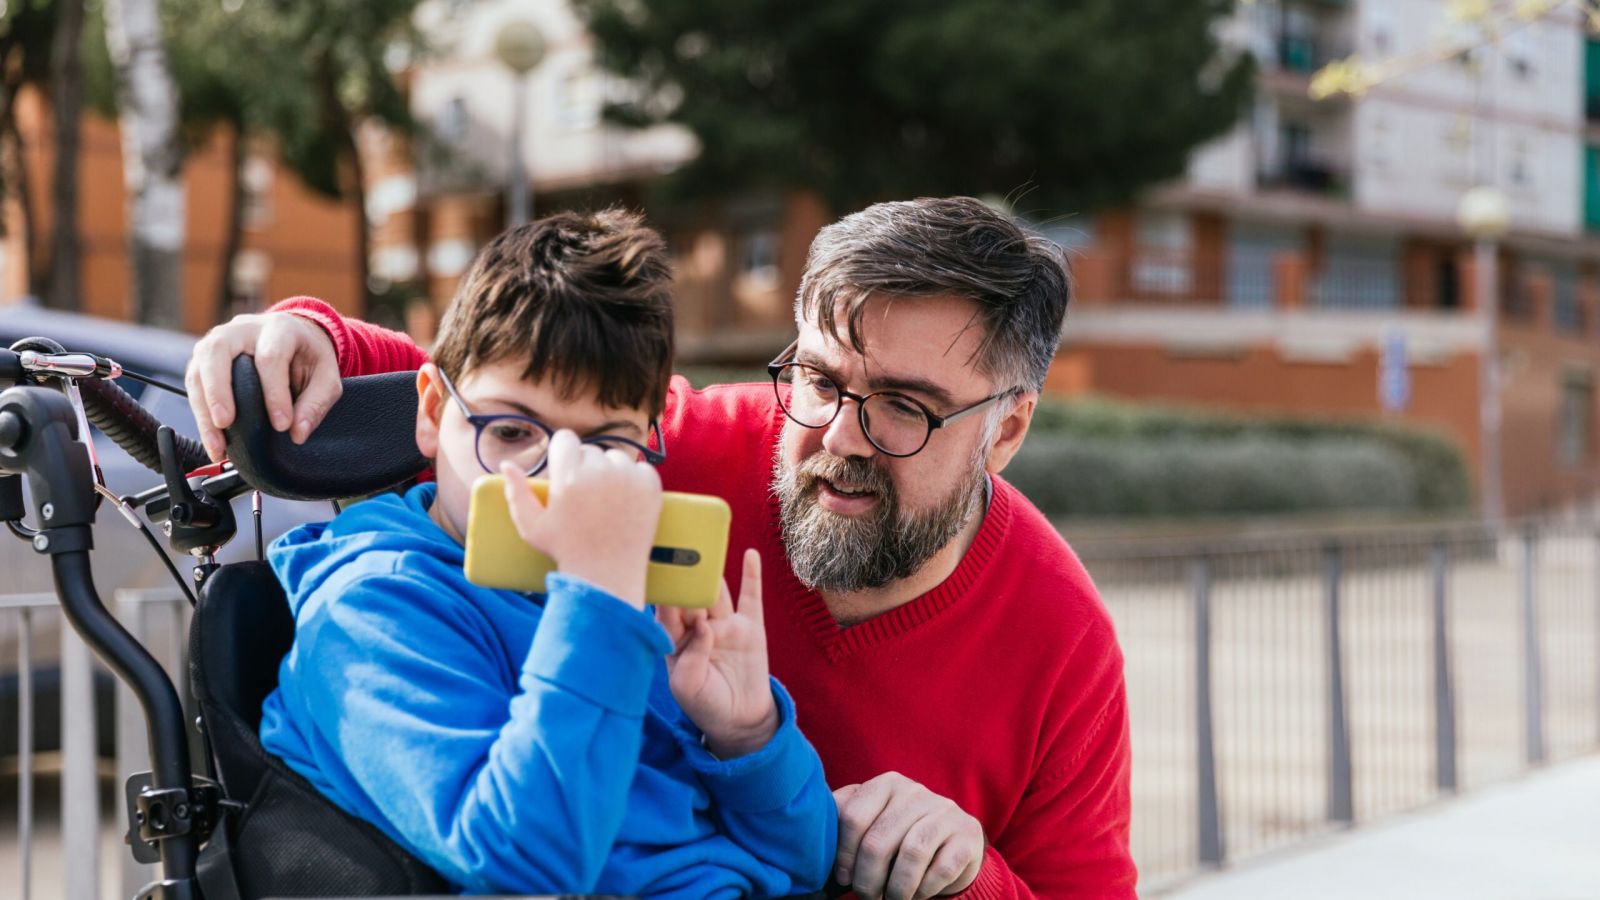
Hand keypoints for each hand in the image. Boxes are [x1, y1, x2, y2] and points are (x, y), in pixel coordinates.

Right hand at [185, 312, 341, 460]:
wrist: (295, 337)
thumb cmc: (309, 357)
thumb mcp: (327, 377)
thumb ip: (316, 404)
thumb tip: (298, 433)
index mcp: (279, 329)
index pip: (270, 357)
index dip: (274, 393)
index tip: (281, 425)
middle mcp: (242, 329)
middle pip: (218, 351)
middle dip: (218, 390)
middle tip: (225, 423)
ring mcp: (218, 341)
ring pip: (198, 368)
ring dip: (203, 409)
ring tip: (217, 444)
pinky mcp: (205, 359)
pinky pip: (194, 383)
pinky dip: (200, 413)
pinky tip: (212, 439)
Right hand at [498, 430, 661, 608]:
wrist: (606, 575)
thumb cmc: (565, 550)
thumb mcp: (531, 526)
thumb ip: (515, 493)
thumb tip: (506, 464)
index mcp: (568, 477)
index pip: (565, 439)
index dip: (563, 453)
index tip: (565, 467)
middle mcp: (599, 472)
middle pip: (590, 451)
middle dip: (585, 467)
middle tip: (584, 494)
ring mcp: (628, 479)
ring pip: (616, 458)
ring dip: (610, 471)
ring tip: (604, 497)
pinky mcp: (650, 488)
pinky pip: (641, 468)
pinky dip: (635, 479)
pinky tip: (625, 498)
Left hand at [657, 550, 776, 757]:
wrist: (740, 719)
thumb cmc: (704, 703)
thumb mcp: (688, 687)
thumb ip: (692, 656)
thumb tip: (704, 626)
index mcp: (675, 640)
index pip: (666, 612)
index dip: (664, 595)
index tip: (659, 574)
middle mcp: (698, 626)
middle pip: (690, 596)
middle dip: (685, 576)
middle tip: (680, 550)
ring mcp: (725, 623)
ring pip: (716, 592)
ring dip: (711, 572)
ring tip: (707, 546)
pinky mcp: (750, 626)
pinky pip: (751, 596)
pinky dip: (752, 574)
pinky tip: (751, 554)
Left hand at [833, 773, 984, 899]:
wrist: (953, 841)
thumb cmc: (900, 834)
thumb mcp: (873, 821)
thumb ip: (844, 821)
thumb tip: (812, 844)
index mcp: (886, 784)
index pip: (853, 816)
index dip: (843, 854)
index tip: (843, 877)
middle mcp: (915, 791)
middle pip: (878, 840)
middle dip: (868, 879)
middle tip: (867, 896)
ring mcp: (944, 811)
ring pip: (912, 853)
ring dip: (897, 887)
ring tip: (891, 899)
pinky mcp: (967, 834)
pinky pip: (941, 868)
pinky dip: (925, 889)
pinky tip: (917, 893)